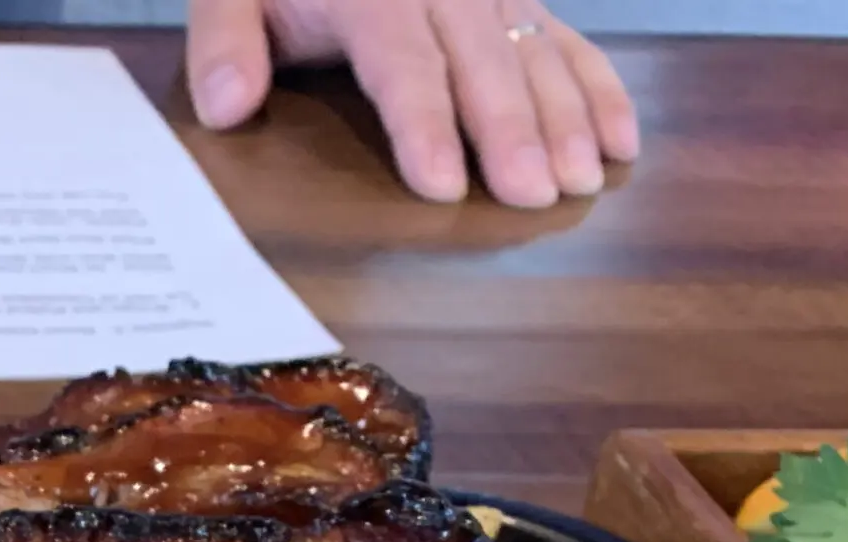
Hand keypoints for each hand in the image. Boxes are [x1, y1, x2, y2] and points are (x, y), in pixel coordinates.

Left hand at [186, 0, 636, 209]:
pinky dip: (598, 86)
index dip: (425, 124)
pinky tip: (624, 139)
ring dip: (566, 116)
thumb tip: (227, 106)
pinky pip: (565, 39)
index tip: (444, 183)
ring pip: (534, 52)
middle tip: (536, 195)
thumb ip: (223, 43)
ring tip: (585, 178)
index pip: (402, 63)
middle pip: (482, 62)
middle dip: (513, 130)